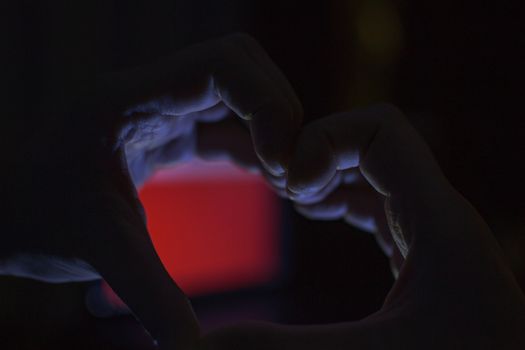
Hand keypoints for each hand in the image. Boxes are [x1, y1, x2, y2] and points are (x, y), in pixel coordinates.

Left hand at [2, 33, 301, 348]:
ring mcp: (162, 107)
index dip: (268, 103)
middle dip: (279, 112)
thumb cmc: (39, 220)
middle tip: (291, 171)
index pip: (222, 64)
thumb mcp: (101, 252)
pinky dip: (259, 145)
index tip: (282, 162)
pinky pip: (230, 122)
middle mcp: (149, 92)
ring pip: (240, 89)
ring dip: (273, 128)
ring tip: (288, 180)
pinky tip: (273, 180)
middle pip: (241, 65)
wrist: (13, 210)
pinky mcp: (171, 129)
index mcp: (128, 101)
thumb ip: (153, 295)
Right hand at [201, 104, 524, 348]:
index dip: (325, 138)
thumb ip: (281, 348)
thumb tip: (200, 344)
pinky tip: (313, 212)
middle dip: (316, 153)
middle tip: (271, 178)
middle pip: (370, 146)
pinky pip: (376, 205)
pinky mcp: (420, 258)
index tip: (288, 180)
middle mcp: (436, 218)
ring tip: (285, 190)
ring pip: (372, 177)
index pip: (381, 131)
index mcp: (437, 223)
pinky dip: (340, 199)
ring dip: (326, 174)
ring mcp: (429, 236)